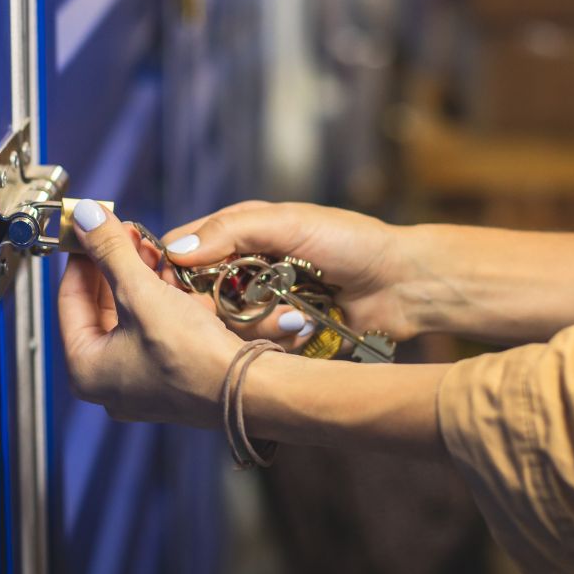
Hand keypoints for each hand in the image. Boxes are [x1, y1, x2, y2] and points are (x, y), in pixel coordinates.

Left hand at [58, 200, 240, 424]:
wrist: (246, 387)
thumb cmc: (190, 354)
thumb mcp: (141, 292)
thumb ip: (110, 251)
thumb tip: (85, 216)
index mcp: (85, 368)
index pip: (69, 298)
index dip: (83, 256)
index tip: (93, 227)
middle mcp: (108, 380)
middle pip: (101, 306)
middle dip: (117, 265)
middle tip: (128, 234)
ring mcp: (140, 380)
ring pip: (131, 314)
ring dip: (141, 278)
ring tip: (154, 249)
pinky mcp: (170, 374)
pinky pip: (155, 327)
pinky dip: (162, 300)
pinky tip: (175, 278)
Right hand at [162, 202, 417, 344]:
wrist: (401, 284)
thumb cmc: (350, 241)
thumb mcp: (290, 223)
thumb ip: (233, 231)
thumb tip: (175, 250)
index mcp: (240, 232)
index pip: (182, 249)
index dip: (172, 270)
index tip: (179, 289)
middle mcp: (242, 270)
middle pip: (195, 298)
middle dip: (220, 306)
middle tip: (250, 303)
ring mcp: (259, 306)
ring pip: (223, 329)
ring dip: (258, 325)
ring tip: (296, 316)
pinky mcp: (277, 337)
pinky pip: (253, 349)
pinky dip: (276, 342)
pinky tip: (303, 331)